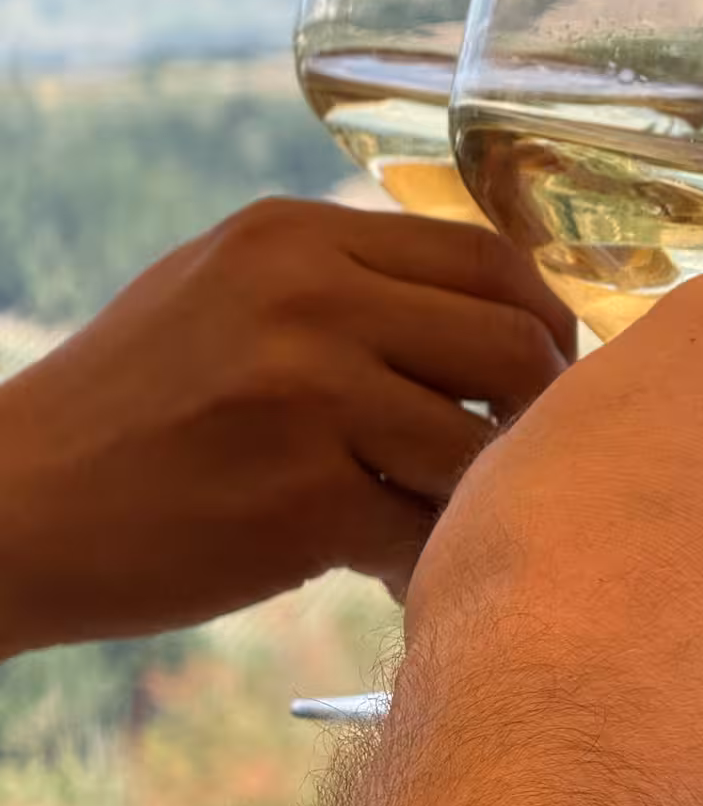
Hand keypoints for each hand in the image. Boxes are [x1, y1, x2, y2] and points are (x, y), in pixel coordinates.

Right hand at [0, 197, 573, 654]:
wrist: (12, 505)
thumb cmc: (129, 405)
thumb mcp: (226, 291)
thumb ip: (345, 281)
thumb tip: (489, 306)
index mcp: (296, 236)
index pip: (486, 258)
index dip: (541, 321)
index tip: (546, 370)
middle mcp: (308, 299)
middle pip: (513, 344)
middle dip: (540, 410)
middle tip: (522, 455)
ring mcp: (308, 398)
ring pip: (484, 446)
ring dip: (481, 495)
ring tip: (436, 517)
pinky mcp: (302, 503)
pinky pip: (428, 532)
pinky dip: (427, 561)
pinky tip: (389, 569)